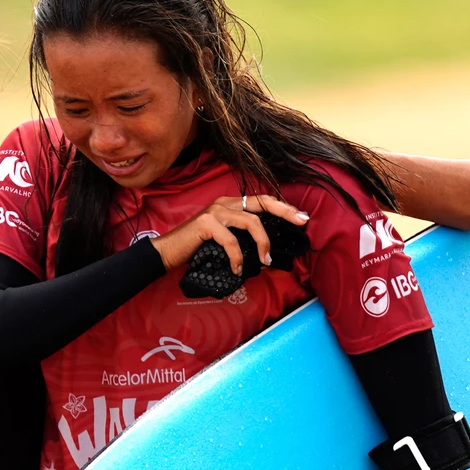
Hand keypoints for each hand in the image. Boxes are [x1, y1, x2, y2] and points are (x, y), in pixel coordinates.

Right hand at [150, 195, 309, 272]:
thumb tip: (268, 248)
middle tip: (301, 222)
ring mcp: (215, 211)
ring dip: (263, 242)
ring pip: (250, 221)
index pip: (261, 200)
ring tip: (266, 260)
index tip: (301, 217)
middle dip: (284, 211)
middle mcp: (224, 203)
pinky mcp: (206, 223)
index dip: (283, 207)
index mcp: (230, 205)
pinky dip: (237, 257)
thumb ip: (242, 236)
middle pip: (261, 202)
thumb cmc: (197, 248)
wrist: (168, 252)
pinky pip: (231, 240)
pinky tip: (237, 269)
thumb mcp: (224, 239)